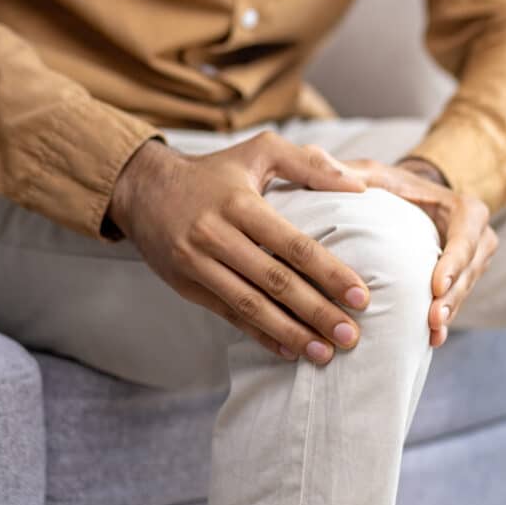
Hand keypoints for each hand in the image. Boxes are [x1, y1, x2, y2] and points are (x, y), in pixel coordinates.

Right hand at [108, 133, 371, 364]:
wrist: (144, 189)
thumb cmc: (214, 171)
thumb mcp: (259, 151)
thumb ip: (310, 164)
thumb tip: (358, 187)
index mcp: (240, 204)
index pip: (293, 244)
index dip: (329, 273)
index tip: (361, 296)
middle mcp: (216, 235)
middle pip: (275, 281)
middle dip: (317, 312)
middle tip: (351, 335)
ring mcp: (198, 264)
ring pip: (251, 305)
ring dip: (291, 332)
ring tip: (324, 353)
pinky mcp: (187, 286)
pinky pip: (229, 315)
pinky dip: (260, 335)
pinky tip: (289, 350)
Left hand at [343, 158, 497, 346]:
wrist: (413, 202)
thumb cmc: (393, 187)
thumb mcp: (374, 174)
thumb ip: (350, 171)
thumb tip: (317, 160)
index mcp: (465, 209)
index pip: (466, 235)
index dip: (454, 260)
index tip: (436, 284)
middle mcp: (478, 236)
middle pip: (470, 270)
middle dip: (452, 295)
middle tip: (432, 319)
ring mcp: (474, 262)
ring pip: (465, 290)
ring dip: (448, 312)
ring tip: (431, 333)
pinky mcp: (463, 281)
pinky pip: (456, 301)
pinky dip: (444, 321)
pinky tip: (431, 341)